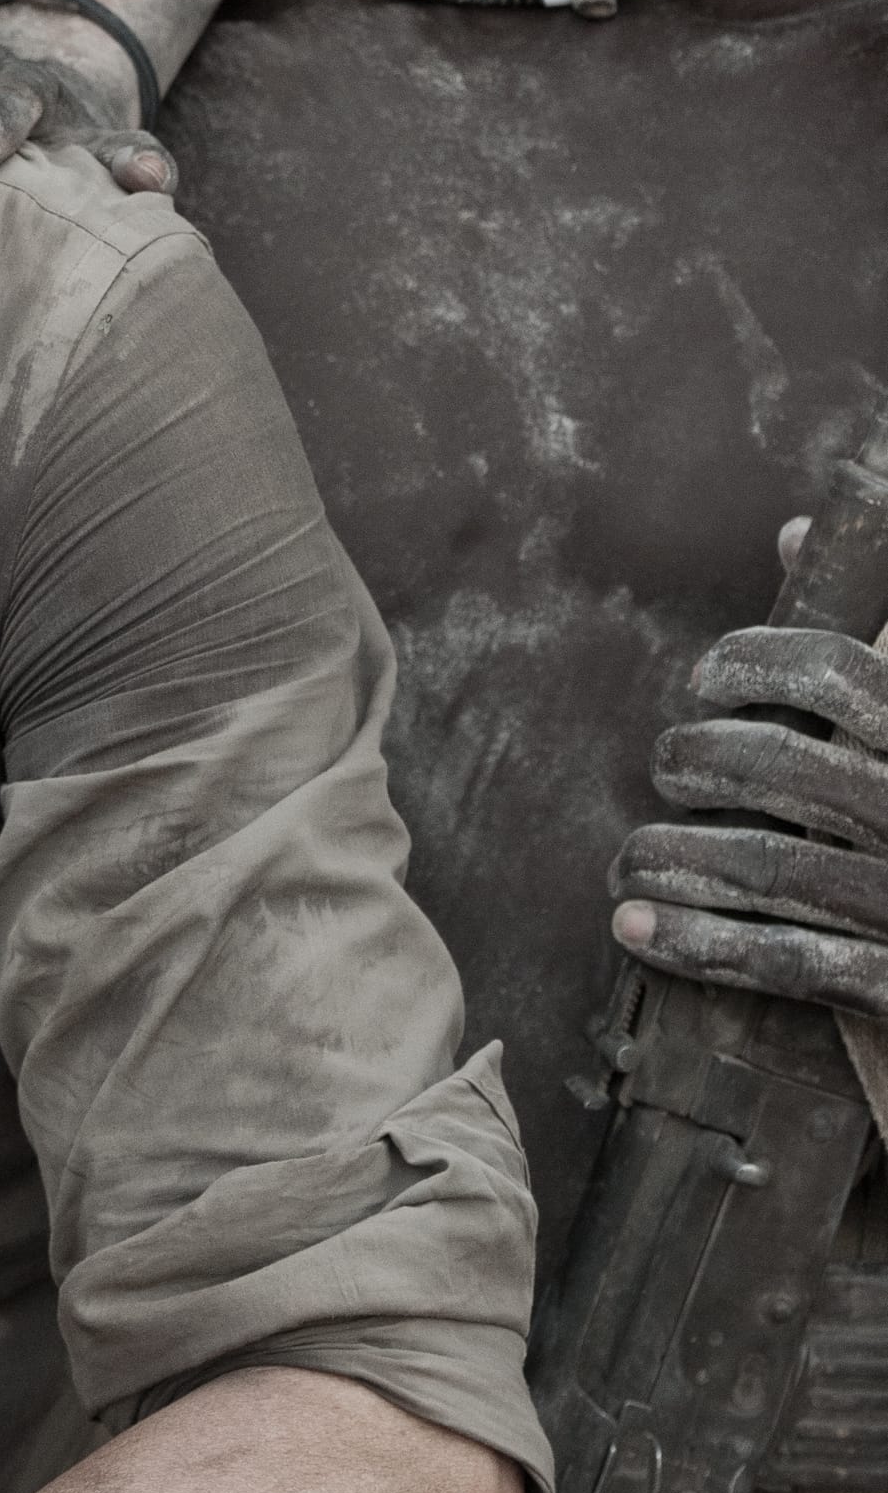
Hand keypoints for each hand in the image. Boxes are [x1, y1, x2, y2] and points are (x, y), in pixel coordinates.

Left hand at [613, 619, 887, 1014]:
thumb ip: (878, 627)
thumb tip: (790, 532)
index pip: (840, 672)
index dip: (757, 662)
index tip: (707, 677)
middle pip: (783, 766)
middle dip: (697, 760)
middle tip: (666, 766)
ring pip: (767, 865)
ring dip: (673, 859)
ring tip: (628, 860)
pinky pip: (785, 960)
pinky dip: (699, 943)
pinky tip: (635, 928)